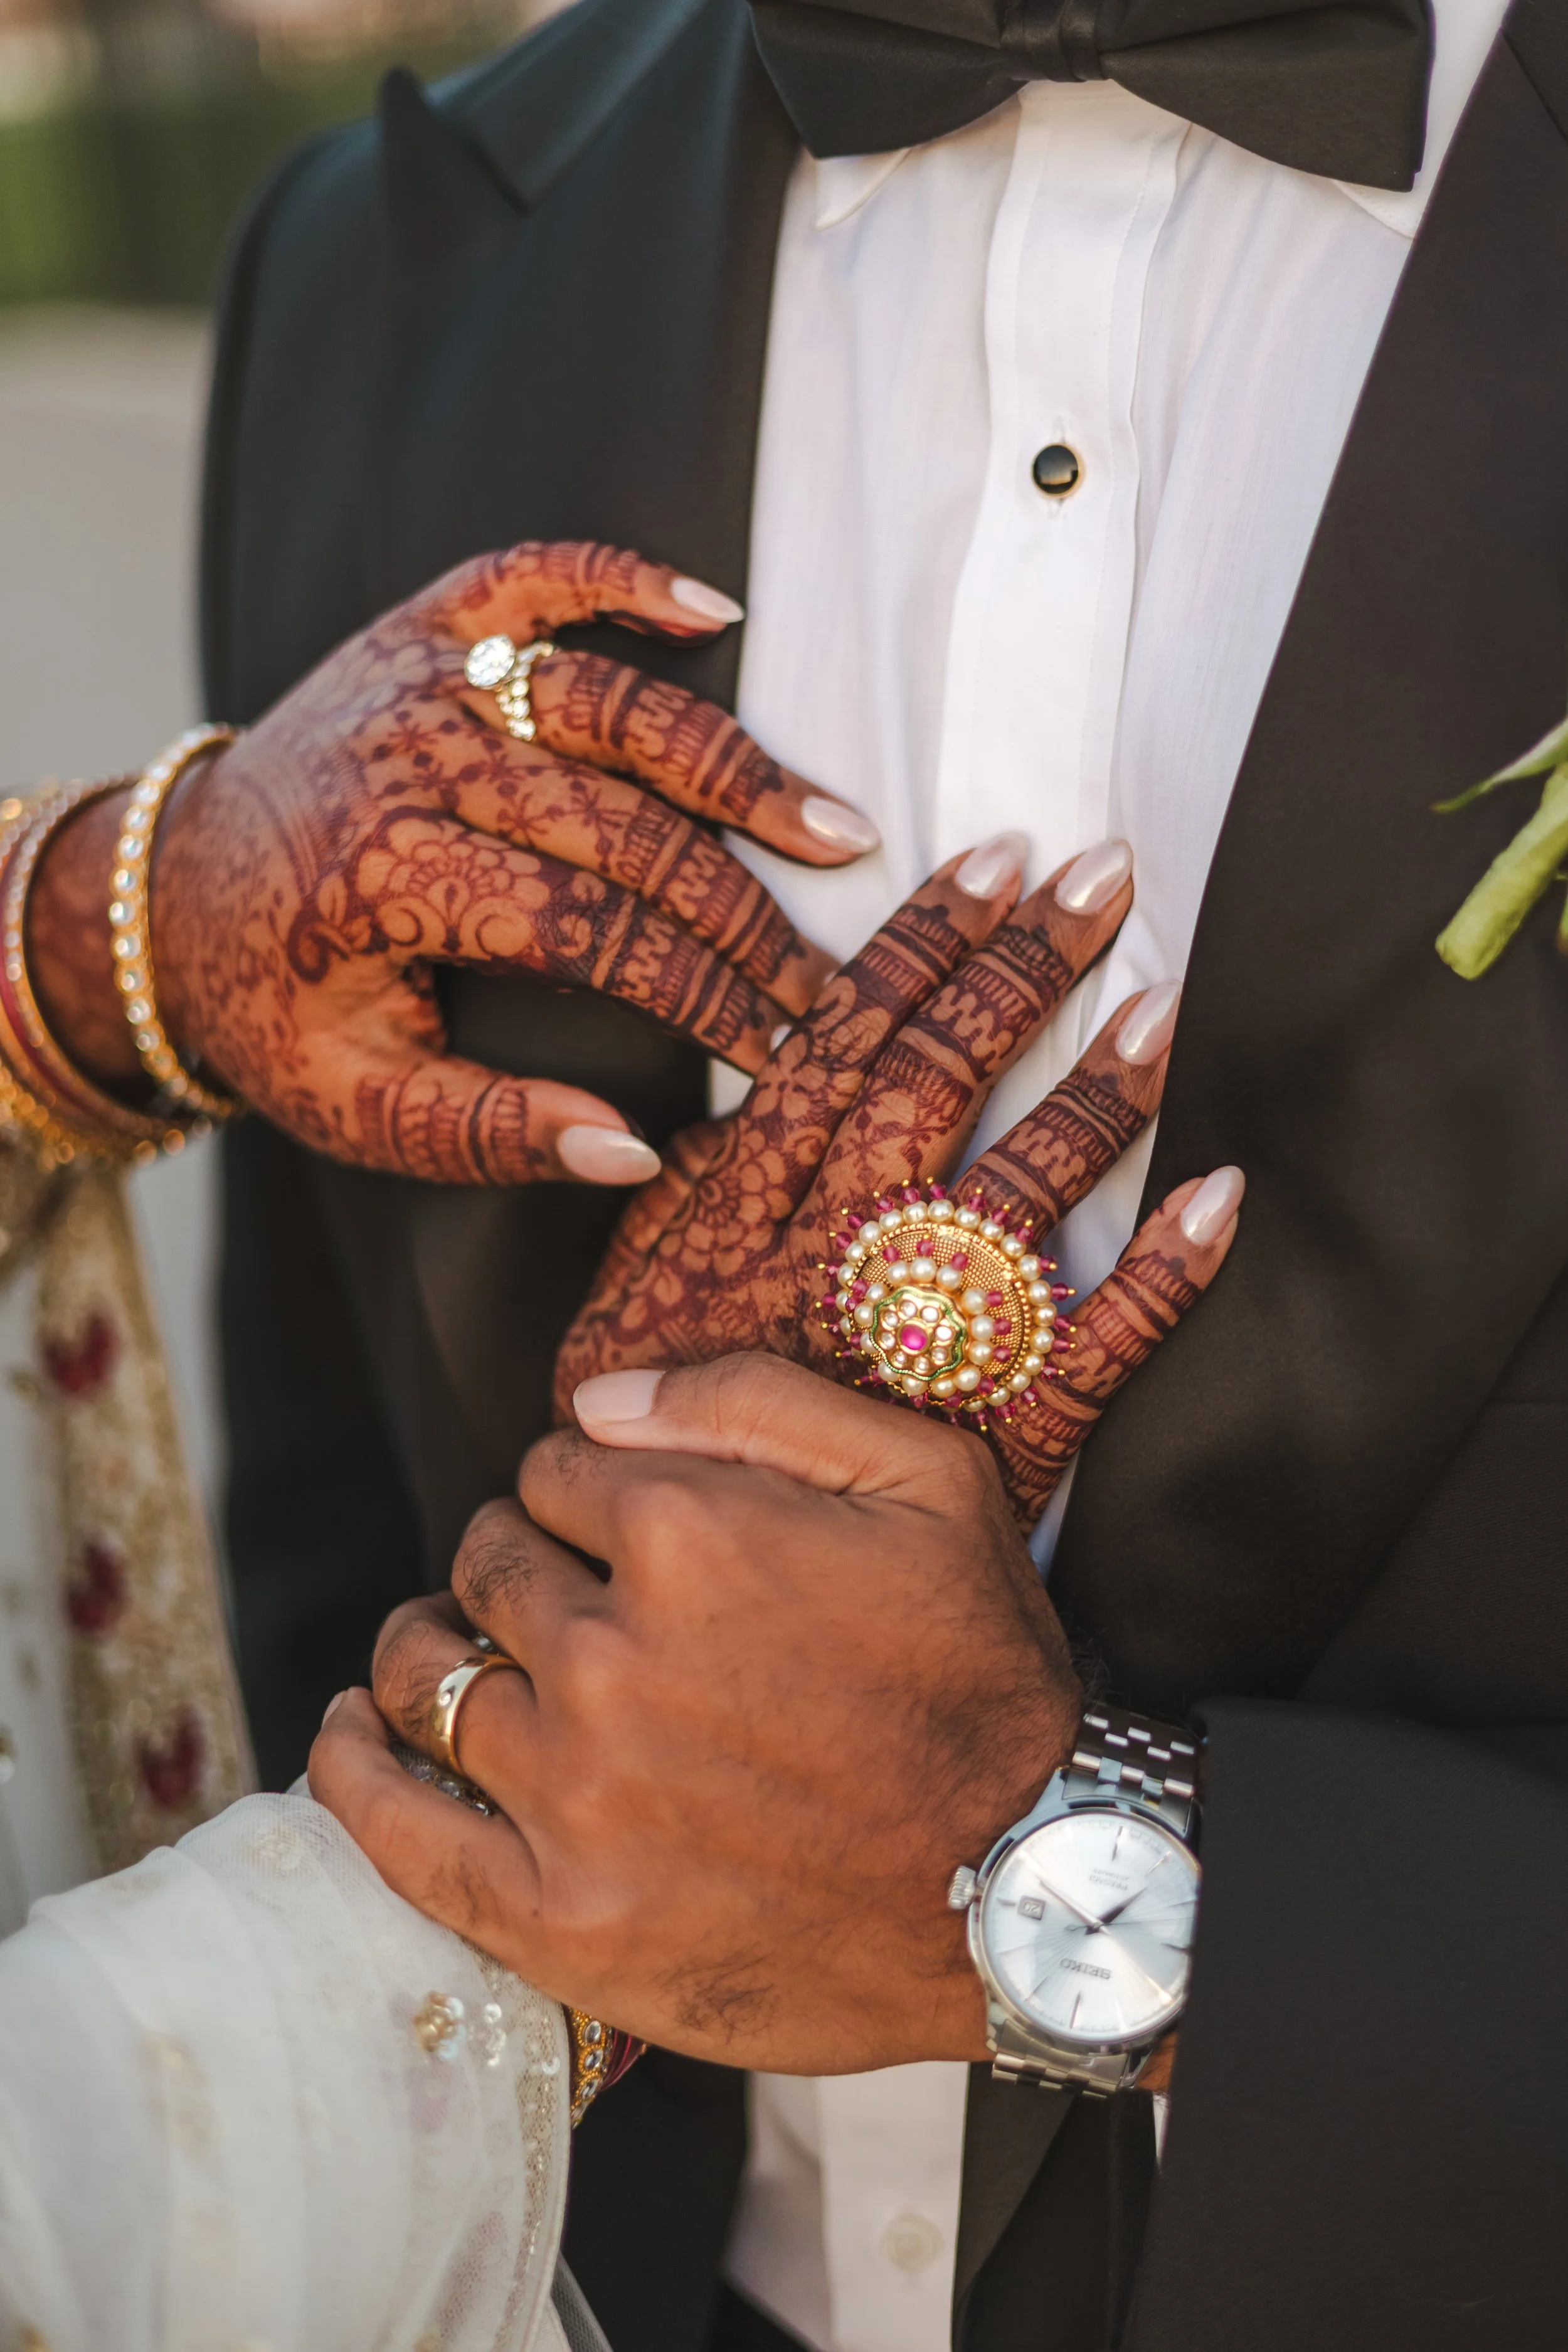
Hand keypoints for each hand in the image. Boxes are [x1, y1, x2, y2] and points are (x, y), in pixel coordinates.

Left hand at [27, 539, 877, 1184]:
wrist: (171, 901)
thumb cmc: (277, 1014)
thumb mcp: (360, 1106)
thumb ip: (492, 1131)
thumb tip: (636, 1151)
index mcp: (390, 879)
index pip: (593, 932)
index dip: (701, 995)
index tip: (784, 1048)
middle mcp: (412, 762)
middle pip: (625, 826)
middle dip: (742, 913)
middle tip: (829, 976)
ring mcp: (420, 679)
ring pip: (611, 704)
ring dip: (733, 765)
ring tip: (831, 827)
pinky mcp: (421, 628)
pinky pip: (534, 575)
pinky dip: (623, 579)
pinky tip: (714, 606)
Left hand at [310, 1352, 1087, 2072]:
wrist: (1028, 1894)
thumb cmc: (980, 1682)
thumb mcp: (927, 1482)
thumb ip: (755, 1401)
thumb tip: (594, 1400)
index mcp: (689, 1534)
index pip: (551, 1468)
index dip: (583, 1488)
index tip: (620, 1527)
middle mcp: (610, 1656)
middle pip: (483, 1564)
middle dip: (514, 1561)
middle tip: (562, 1598)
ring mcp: (573, 1795)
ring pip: (423, 1675)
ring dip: (428, 1646)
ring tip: (453, 1652)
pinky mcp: (556, 1918)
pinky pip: (393, 1828)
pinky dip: (351, 1768)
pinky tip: (350, 1736)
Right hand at [554, 839, 1243, 1518]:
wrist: (686, 1606)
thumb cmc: (652, 1447)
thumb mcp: (624, 1309)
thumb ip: (679, 1197)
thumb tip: (739, 1094)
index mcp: (743, 1221)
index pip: (841, 1047)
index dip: (922, 945)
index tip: (990, 860)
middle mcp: (834, 1264)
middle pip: (937, 1086)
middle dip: (1021, 970)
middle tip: (1100, 877)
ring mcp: (917, 1349)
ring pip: (1017, 1192)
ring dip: (1096, 1093)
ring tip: (1160, 1000)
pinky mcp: (989, 1433)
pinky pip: (1093, 1347)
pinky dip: (1163, 1275)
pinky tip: (1222, 1195)